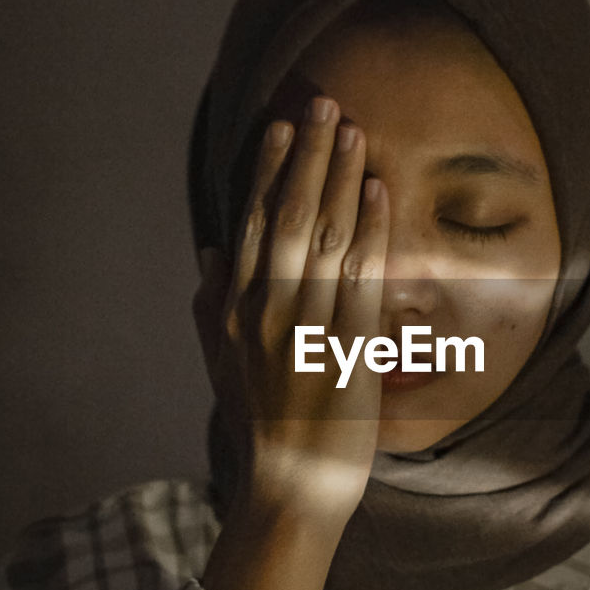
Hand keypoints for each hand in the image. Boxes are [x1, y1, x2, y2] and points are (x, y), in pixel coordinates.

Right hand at [193, 97, 388, 589]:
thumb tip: (211, 251)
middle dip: (310, 156)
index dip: (270, 171)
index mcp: (238, 309)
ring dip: (342, 178)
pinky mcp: (351, 348)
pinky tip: (377, 190)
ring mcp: (311, 327)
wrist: (291, 485)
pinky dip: (370, 230)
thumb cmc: (261, 424)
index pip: (254, 223)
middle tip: (325, 104)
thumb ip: (213, 304)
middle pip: (290, 216)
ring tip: (354, 131)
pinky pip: (362, 276)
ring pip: (327, 236)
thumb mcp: (222, 363)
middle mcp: (271, 310)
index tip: (283, 127)